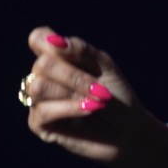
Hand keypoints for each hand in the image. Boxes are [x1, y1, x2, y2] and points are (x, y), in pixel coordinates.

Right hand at [23, 27, 167, 167]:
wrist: (128, 130)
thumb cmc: (117, 95)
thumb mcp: (106, 67)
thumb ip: (82, 51)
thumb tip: (54, 40)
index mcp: (59, 58)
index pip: (38, 38)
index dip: (48, 42)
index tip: (75, 54)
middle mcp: (44, 76)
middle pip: (42, 64)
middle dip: (75, 76)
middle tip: (100, 89)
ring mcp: (39, 100)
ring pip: (38, 87)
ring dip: (73, 93)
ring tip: (98, 101)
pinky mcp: (39, 124)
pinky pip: (43, 111)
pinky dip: (69, 108)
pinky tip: (90, 110)